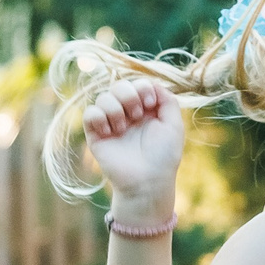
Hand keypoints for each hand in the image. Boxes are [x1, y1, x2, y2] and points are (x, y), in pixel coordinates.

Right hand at [83, 81, 186, 218]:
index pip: (138, 84)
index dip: (142, 87)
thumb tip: (154, 83)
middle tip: (137, 115)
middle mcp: (127, 114)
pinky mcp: (96, 134)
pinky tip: (110, 131)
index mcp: (145, 109)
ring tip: (123, 128)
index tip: (150, 103)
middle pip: (119, 85)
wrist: (147, 181)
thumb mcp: (174, 125)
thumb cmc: (164, 156)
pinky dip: (98, 117)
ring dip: (115, 108)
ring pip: (103, 96)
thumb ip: (168, 101)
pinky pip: (89, 113)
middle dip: (128, 95)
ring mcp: (110, 123)